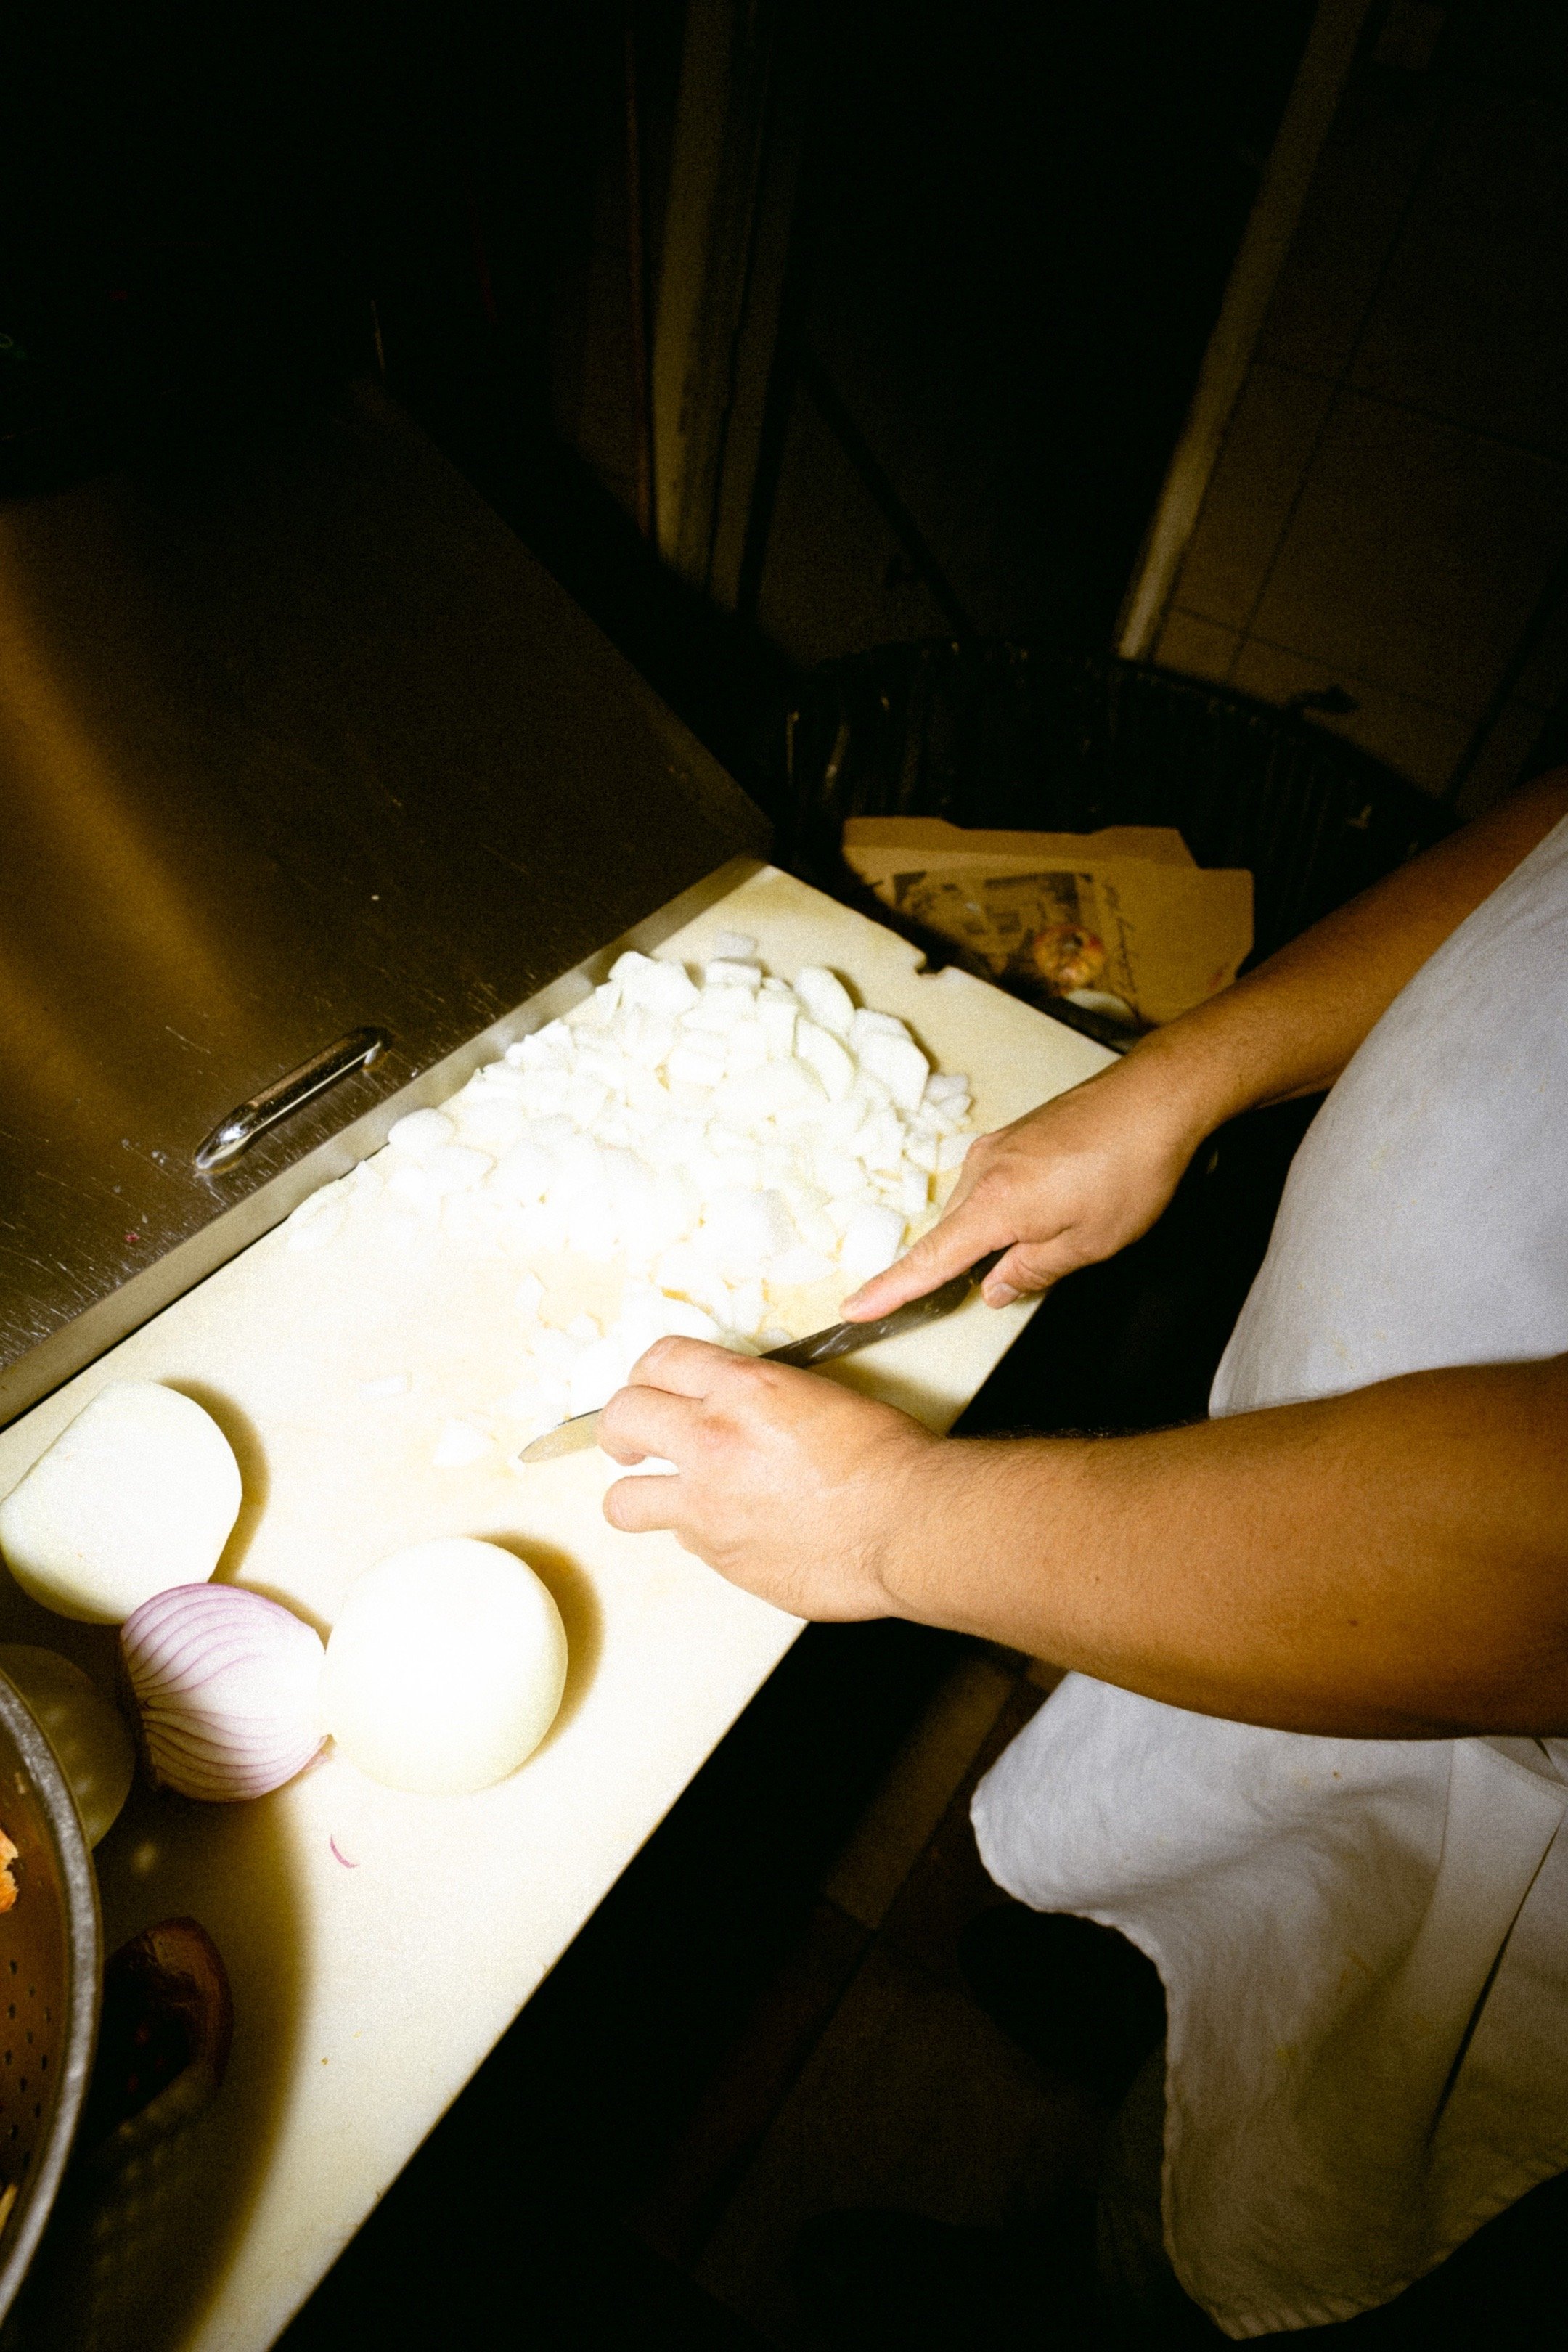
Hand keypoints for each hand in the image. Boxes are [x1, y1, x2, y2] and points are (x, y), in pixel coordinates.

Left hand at [599, 1339, 934, 1618]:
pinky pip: (685, 1543)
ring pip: (623, 1501)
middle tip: (630, 1444)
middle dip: (619, 1430)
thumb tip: (734, 1413)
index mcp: (741, 1390)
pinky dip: (700, 1536)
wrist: (910, 1524)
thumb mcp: (817, 1396)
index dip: (648, 1372)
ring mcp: (709, 1507)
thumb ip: (759, 1402)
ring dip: (635, 1496)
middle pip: (622, 1418)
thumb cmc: (887, 1458)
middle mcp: (712, 1441)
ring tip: (654, 1498)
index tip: (651, 1387)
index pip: (660, 1359)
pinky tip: (737, 1532)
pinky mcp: (721, 1558)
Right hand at [845, 1041, 1210, 1318]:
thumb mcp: (1088, 1243)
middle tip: (1004, 1285)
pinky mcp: (1015, 1134)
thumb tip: (992, 1289)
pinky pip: (990, 1184)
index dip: (890, 1290)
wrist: (1157, 1098)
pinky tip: (1048, 1210)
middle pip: (950, 1235)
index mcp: (993, 1205)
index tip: (854, 1308)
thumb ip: (1031, 1272)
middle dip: (962, 1267)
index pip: (929, 1260)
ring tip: (1057, 1236)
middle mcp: (982, 1170)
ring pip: (973, 1209)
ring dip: (993, 1235)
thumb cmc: (1130, 1170)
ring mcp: (996, 1146)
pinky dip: (1004, 1208)